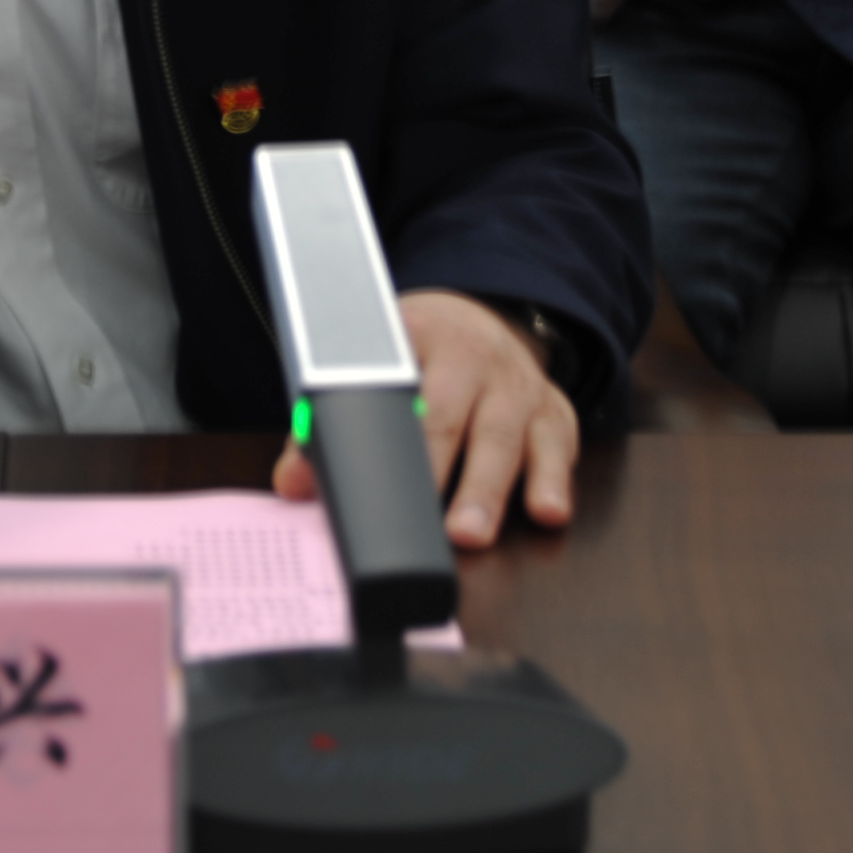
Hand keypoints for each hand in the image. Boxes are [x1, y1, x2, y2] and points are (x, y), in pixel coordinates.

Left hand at [271, 289, 578, 548]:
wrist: (481, 319)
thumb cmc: (416, 356)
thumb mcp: (373, 364)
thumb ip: (326, 420)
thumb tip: (294, 482)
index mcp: (417, 337)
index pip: (395, 381)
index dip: (385, 428)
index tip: (374, 466)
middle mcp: (474, 358)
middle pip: (453, 416)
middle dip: (437, 469)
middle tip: (425, 519)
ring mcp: (518, 384)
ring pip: (507, 437)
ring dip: (489, 489)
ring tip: (471, 532)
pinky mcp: (555, 411)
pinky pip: (559, 446)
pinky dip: (555, 480)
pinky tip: (548, 511)